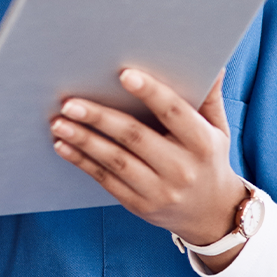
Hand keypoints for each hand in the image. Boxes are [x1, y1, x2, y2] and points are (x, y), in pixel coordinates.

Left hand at [49, 69, 247, 267]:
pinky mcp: (139, 205)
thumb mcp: (217, 129)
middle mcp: (181, 168)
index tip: (124, 74)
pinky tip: (63, 146)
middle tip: (70, 102)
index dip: (150, 92)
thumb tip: (212, 63)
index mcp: (202, 143)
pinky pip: (105, 180)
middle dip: (99, 118)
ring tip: (59, 123)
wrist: (211, 214)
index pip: (174, 113)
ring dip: (83, 140)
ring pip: (115, 161)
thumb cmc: (208, 159)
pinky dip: (82, 161)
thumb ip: (210, 97)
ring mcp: (159, 190)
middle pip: (135, 137)